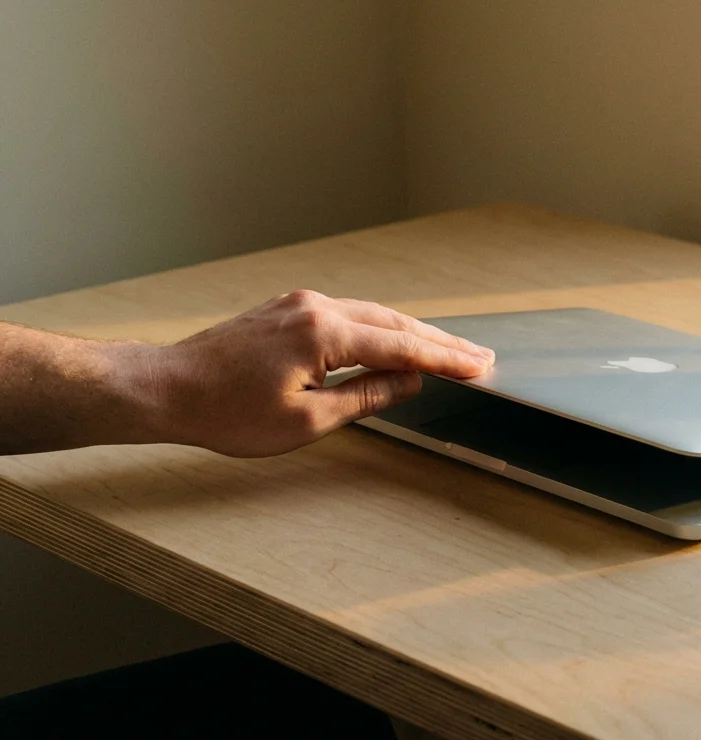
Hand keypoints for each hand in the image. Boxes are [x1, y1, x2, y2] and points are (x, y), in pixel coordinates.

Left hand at [151, 290, 493, 457]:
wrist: (167, 388)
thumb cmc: (227, 412)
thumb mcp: (306, 420)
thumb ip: (365, 397)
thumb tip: (408, 381)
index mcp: (323, 333)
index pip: (401, 346)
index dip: (445, 359)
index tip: (480, 366)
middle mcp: (316, 307)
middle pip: (395, 322)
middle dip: (440, 341)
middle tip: (479, 356)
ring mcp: (300, 303)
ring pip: (373, 315)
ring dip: (413, 333)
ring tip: (448, 351)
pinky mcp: (288, 309)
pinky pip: (348, 314)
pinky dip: (381, 328)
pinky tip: (395, 340)